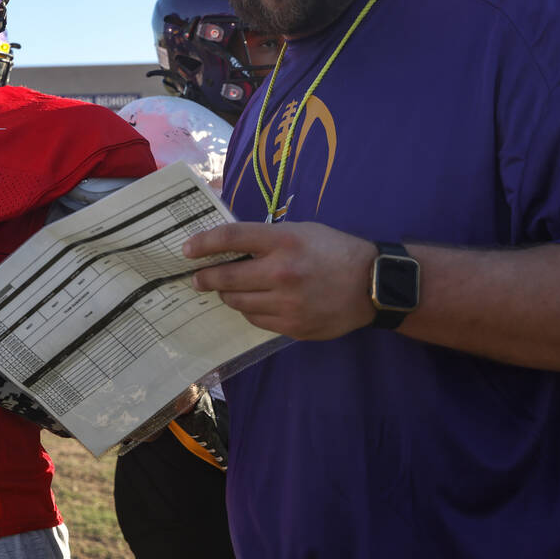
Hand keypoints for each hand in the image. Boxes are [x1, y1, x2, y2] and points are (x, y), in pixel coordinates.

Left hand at [185, 221, 377, 340]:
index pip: (230, 238)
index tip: (186, 250)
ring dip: (227, 294)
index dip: (203, 243)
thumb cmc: (334, 251)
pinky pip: (255, 319)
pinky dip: (249, 310)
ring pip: (236, 302)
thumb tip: (226, 244)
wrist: (373, 285)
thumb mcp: (301, 231)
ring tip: (228, 288)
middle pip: (226, 277)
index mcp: (284, 241)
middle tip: (197, 278)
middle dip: (205, 277)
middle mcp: (282, 272)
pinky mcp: (292, 327)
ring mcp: (286, 303)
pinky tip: (255, 302)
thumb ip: (266, 238)